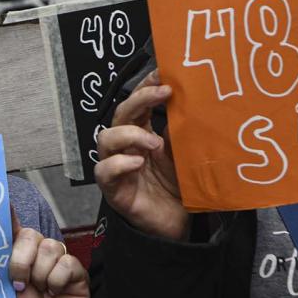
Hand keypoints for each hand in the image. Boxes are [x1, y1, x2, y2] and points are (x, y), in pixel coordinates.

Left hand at [8, 210, 93, 297]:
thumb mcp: (1, 290)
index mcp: (17, 253)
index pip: (11, 225)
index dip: (4, 211)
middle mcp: (38, 253)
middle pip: (30, 235)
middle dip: (21, 260)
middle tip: (18, 283)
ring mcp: (59, 261)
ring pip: (50, 248)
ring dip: (40, 274)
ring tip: (39, 292)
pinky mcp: (77, 273)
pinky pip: (67, 264)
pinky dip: (57, 281)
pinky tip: (55, 294)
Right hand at [95, 70, 188, 240]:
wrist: (179, 226)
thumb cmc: (179, 187)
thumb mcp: (185, 154)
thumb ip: (182, 131)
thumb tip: (193, 101)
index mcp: (142, 133)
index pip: (137, 102)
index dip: (146, 85)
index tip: (163, 72)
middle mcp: (126, 147)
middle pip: (120, 114)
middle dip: (139, 99)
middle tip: (165, 93)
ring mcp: (118, 167)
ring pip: (105, 139)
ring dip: (129, 134)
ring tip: (154, 143)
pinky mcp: (114, 190)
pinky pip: (104, 172)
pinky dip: (119, 164)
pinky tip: (137, 163)